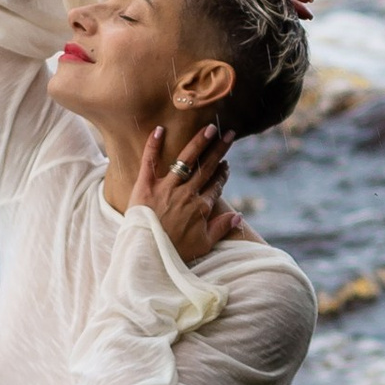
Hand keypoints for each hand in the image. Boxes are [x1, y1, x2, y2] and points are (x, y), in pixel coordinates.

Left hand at [130, 118, 241, 266]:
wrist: (146, 256)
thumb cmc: (173, 254)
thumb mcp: (203, 245)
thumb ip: (221, 228)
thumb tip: (238, 216)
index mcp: (200, 208)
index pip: (215, 185)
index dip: (222, 173)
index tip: (226, 163)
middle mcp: (187, 194)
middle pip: (206, 167)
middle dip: (219, 149)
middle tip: (229, 133)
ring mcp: (166, 188)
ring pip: (186, 159)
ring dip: (199, 142)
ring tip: (209, 127)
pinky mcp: (145, 186)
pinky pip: (149, 161)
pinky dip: (153, 144)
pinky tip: (160, 129)